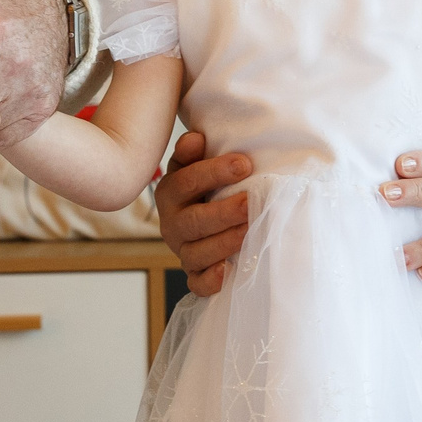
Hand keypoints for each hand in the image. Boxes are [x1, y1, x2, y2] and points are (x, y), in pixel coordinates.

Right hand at [156, 130, 250, 296]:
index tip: (244, 164)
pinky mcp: (195, 272)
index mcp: (171, 193)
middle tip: (250, 203)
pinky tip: (227, 272)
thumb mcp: (194, 164)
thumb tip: (196, 138)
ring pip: (196, 253)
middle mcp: (173, 224)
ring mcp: (183, 250)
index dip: (214, 172)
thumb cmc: (204, 185)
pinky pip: (197, 283)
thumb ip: (193, 152)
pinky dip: (210, 281)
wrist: (199, 215)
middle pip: (193, 221)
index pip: (187, 181)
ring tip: (249, 232)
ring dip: (223, 243)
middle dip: (223, 212)